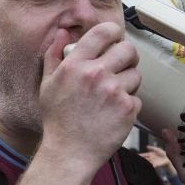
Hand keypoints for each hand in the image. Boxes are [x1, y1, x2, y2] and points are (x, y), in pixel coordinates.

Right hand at [39, 23, 141, 172]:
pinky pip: (137, 98)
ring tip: (113, 96)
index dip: (114, 33)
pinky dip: (128, 105)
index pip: (104, 32)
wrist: (69, 153)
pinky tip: (113, 113)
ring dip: (128, 83)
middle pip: (128, 49)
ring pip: (136, 74)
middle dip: (127, 57)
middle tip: (121, 67)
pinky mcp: (127, 108)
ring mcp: (114, 91)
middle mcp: (96, 74)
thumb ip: (54, 55)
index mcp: (76, 64)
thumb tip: (63, 33)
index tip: (114, 40)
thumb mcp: (47, 84)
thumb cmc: (58, 121)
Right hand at [140, 144, 172, 171]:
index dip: (140, 155)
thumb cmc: (163, 153)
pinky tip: (146, 165)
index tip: (137, 155)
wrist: (167, 158)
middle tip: (136, 160)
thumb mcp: (157, 149)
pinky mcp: (155, 165)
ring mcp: (152, 162)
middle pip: (144, 159)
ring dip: (144, 163)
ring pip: (147, 162)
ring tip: (140, 163)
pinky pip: (151, 165)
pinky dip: (148, 166)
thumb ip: (152, 148)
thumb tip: (146, 146)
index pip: (144, 155)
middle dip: (141, 159)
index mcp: (150, 154)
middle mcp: (150, 158)